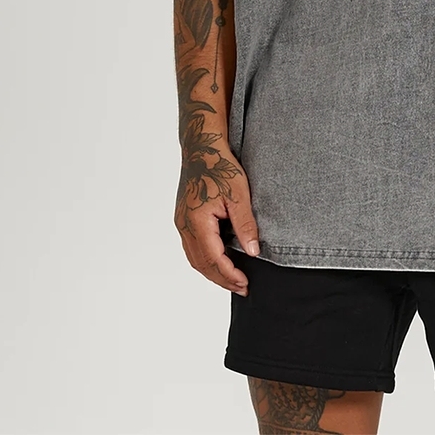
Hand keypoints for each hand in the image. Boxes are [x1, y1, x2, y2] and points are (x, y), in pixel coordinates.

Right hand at [174, 147, 259, 295]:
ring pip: (194, 257)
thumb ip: (245, 224)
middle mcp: (184, 225)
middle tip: (242, 287)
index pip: (213, 259)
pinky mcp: (183, 218)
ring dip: (212, 271)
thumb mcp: (239, 194)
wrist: (201, 147)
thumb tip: (253, 252)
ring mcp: (181, 222)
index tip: (245, 284)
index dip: (229, 275)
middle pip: (201, 264)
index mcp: (197, 221)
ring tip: (233, 278)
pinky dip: (205, 259)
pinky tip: (220, 259)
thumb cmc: (220, 166)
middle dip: (221, 279)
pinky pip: (192, 246)